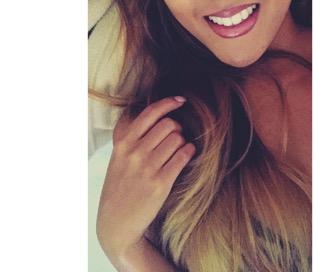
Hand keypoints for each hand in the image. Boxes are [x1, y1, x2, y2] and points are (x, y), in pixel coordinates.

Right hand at [96, 96, 195, 266]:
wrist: (116, 223)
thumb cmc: (120, 186)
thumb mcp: (117, 157)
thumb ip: (129, 136)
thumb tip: (150, 113)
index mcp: (123, 143)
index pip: (149, 113)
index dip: (168, 103)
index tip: (180, 100)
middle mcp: (134, 152)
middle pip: (168, 124)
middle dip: (176, 127)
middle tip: (175, 135)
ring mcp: (147, 168)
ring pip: (177, 139)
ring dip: (182, 141)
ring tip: (177, 149)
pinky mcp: (160, 183)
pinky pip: (183, 156)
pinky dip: (188, 152)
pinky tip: (186, 155)